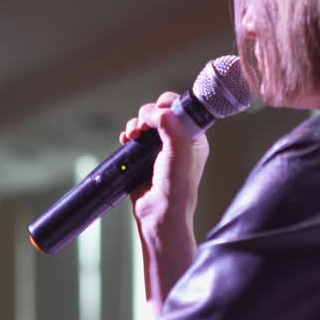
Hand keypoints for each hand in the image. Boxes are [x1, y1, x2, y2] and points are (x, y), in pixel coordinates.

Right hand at [120, 91, 208, 237]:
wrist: (159, 214)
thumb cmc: (176, 189)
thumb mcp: (179, 152)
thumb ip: (172, 127)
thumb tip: (159, 111)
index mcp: (193, 139)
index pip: (182, 110)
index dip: (168, 105)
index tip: (158, 110)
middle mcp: (177, 142)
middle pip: (160, 113)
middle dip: (147, 114)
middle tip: (143, 126)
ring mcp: (159, 151)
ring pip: (145, 124)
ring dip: (136, 124)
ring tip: (132, 134)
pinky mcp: (142, 159)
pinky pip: (134, 138)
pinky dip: (128, 135)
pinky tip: (126, 141)